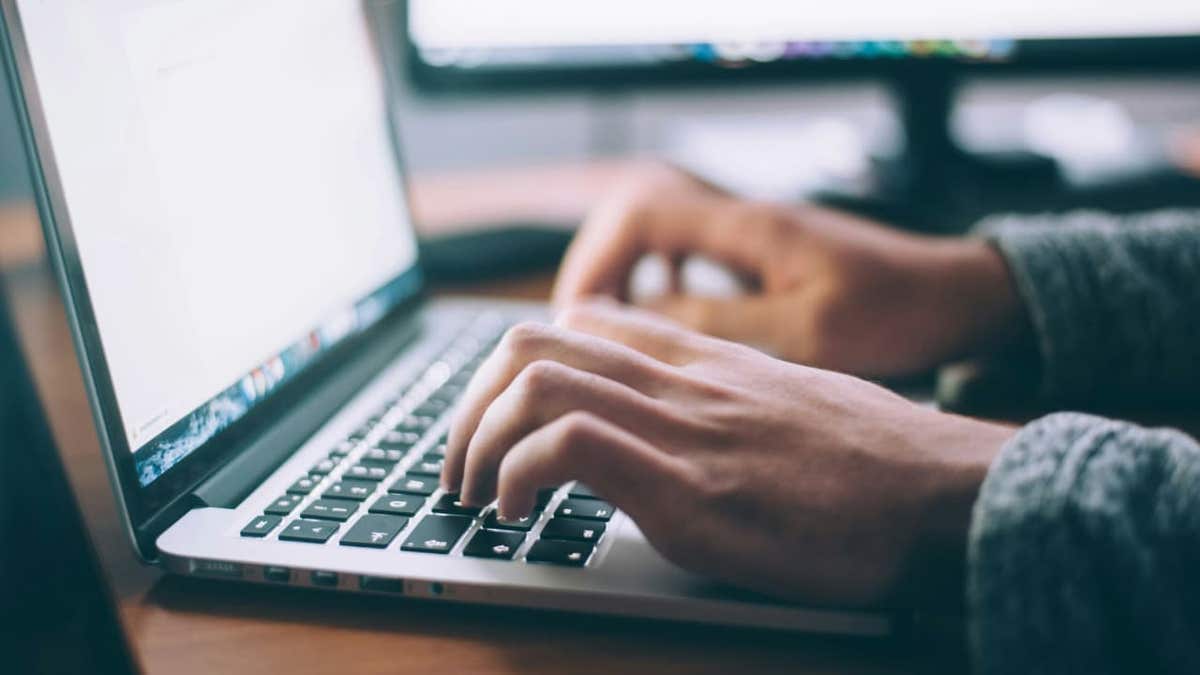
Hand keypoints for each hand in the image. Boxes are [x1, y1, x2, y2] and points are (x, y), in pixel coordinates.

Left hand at [443, 302, 1013, 605]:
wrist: (949, 494)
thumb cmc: (881, 464)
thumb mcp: (792, 407)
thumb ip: (726, 402)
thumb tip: (683, 430)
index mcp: (705, 361)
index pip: (582, 321)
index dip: (517, 365)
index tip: (500, 419)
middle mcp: (683, 380)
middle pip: (533, 341)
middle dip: (470, 404)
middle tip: (460, 463)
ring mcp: (683, 428)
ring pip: (534, 380)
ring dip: (476, 439)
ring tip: (474, 494)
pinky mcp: (690, 488)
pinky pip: (568, 445)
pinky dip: (517, 475)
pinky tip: (518, 514)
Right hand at [554, 162, 1025, 377]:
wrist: (959, 297)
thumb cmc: (897, 313)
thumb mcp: (805, 332)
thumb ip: (718, 324)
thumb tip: (635, 322)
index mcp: (749, 228)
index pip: (640, 214)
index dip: (596, 261)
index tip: (577, 317)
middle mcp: (744, 220)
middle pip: (637, 218)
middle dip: (598, 270)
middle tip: (580, 330)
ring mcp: (754, 236)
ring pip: (661, 237)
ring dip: (627, 278)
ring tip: (609, 333)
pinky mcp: (766, 257)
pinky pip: (691, 257)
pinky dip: (663, 286)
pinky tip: (666, 325)